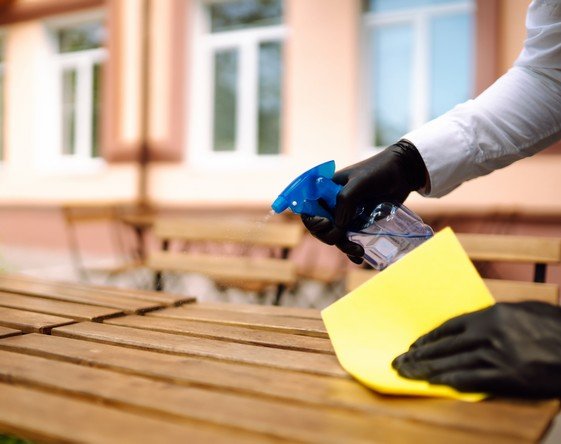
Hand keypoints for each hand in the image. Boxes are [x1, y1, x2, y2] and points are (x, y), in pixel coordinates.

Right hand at [301, 140, 426, 262]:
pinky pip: (352, 240)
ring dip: (344, 247)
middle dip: (329, 237)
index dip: (312, 221)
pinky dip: (353, 251)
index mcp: (326, 191)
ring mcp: (347, 215)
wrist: (403, 173)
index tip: (327, 224)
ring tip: (359, 252)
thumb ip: (345, 201)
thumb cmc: (378, 171)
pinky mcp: (360, 223)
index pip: (309, 209)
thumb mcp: (359, 183)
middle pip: (321, 228)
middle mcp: (333, 205)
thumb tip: (337, 227)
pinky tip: (360, 258)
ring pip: (337, 237)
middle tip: (341, 240)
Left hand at [392, 302, 560, 397]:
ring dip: (427, 370)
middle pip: (445, 346)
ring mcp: (497, 356)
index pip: (449, 326)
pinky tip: (435, 384)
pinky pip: (472, 380)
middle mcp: (489, 334)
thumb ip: (495, 316)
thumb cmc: (554, 327)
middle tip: (399, 362)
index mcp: (491, 315)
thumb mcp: (523, 311)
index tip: (414, 345)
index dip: (429, 337)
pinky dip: (451, 381)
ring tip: (408, 374)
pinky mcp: (507, 377)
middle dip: (419, 355)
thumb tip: (473, 324)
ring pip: (452, 363)